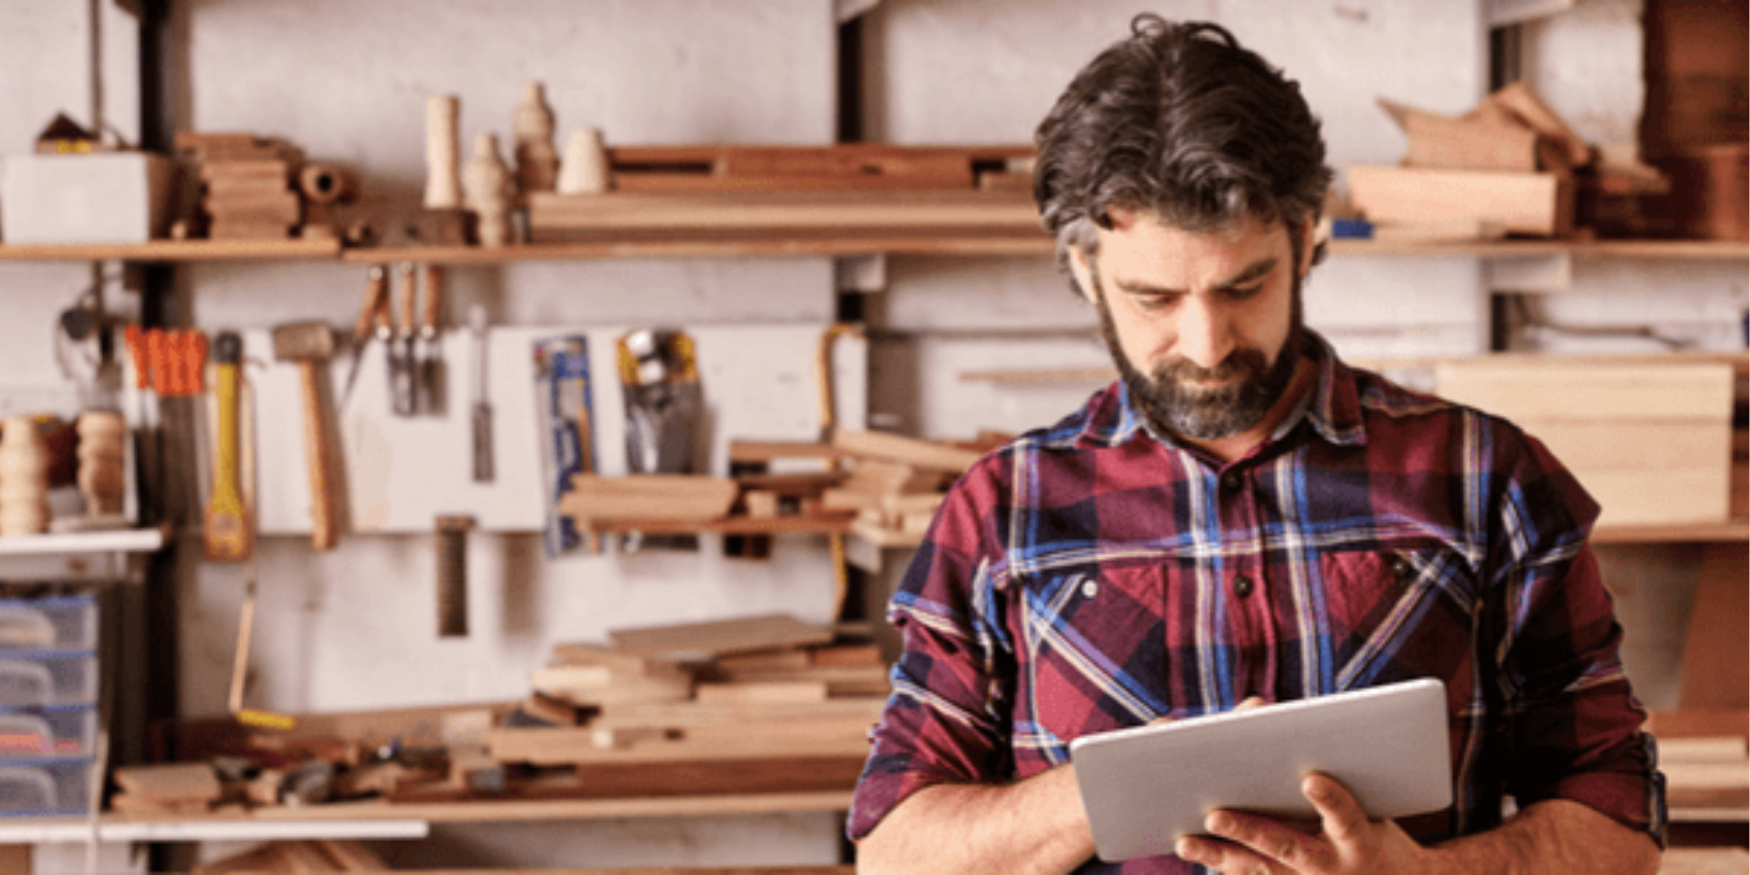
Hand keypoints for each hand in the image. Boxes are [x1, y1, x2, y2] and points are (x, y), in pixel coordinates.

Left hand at [1174, 773, 1432, 873]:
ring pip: (1258, 869)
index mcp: (1361, 841)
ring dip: (1219, 853)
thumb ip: (1326, 763)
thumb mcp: (1368, 799)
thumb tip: (1259, 710)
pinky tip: (1192, 848)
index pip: (1347, 819)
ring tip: (1185, 839)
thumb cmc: (1375, 825)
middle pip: (1287, 848)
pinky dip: (1221, 863)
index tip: (1311, 779)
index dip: (1332, 801)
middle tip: (1215, 816)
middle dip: (1250, 832)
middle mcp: (1334, 868)